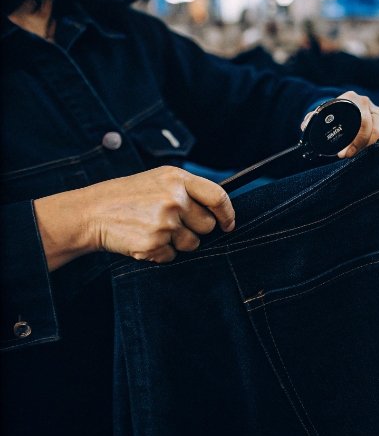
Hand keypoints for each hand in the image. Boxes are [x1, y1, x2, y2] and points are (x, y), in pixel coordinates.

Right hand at [34, 166, 235, 270]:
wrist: (91, 213)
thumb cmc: (128, 196)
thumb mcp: (159, 180)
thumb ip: (188, 190)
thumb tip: (219, 211)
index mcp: (177, 179)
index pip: (218, 197)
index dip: (228, 214)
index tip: (228, 224)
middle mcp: (174, 199)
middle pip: (208, 225)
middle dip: (196, 229)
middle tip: (173, 224)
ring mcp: (164, 222)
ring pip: (192, 244)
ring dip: (178, 242)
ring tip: (154, 229)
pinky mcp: (153, 244)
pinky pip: (172, 256)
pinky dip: (161, 252)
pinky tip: (144, 238)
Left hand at [300, 91, 378, 158]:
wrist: (343, 108)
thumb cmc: (330, 115)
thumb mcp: (321, 116)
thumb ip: (312, 120)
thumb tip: (306, 126)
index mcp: (350, 98)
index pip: (360, 120)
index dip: (355, 140)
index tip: (345, 154)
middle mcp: (366, 102)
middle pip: (374, 127)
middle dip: (363, 146)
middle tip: (350, 156)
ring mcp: (377, 110)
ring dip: (373, 147)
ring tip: (361, 155)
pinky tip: (373, 150)